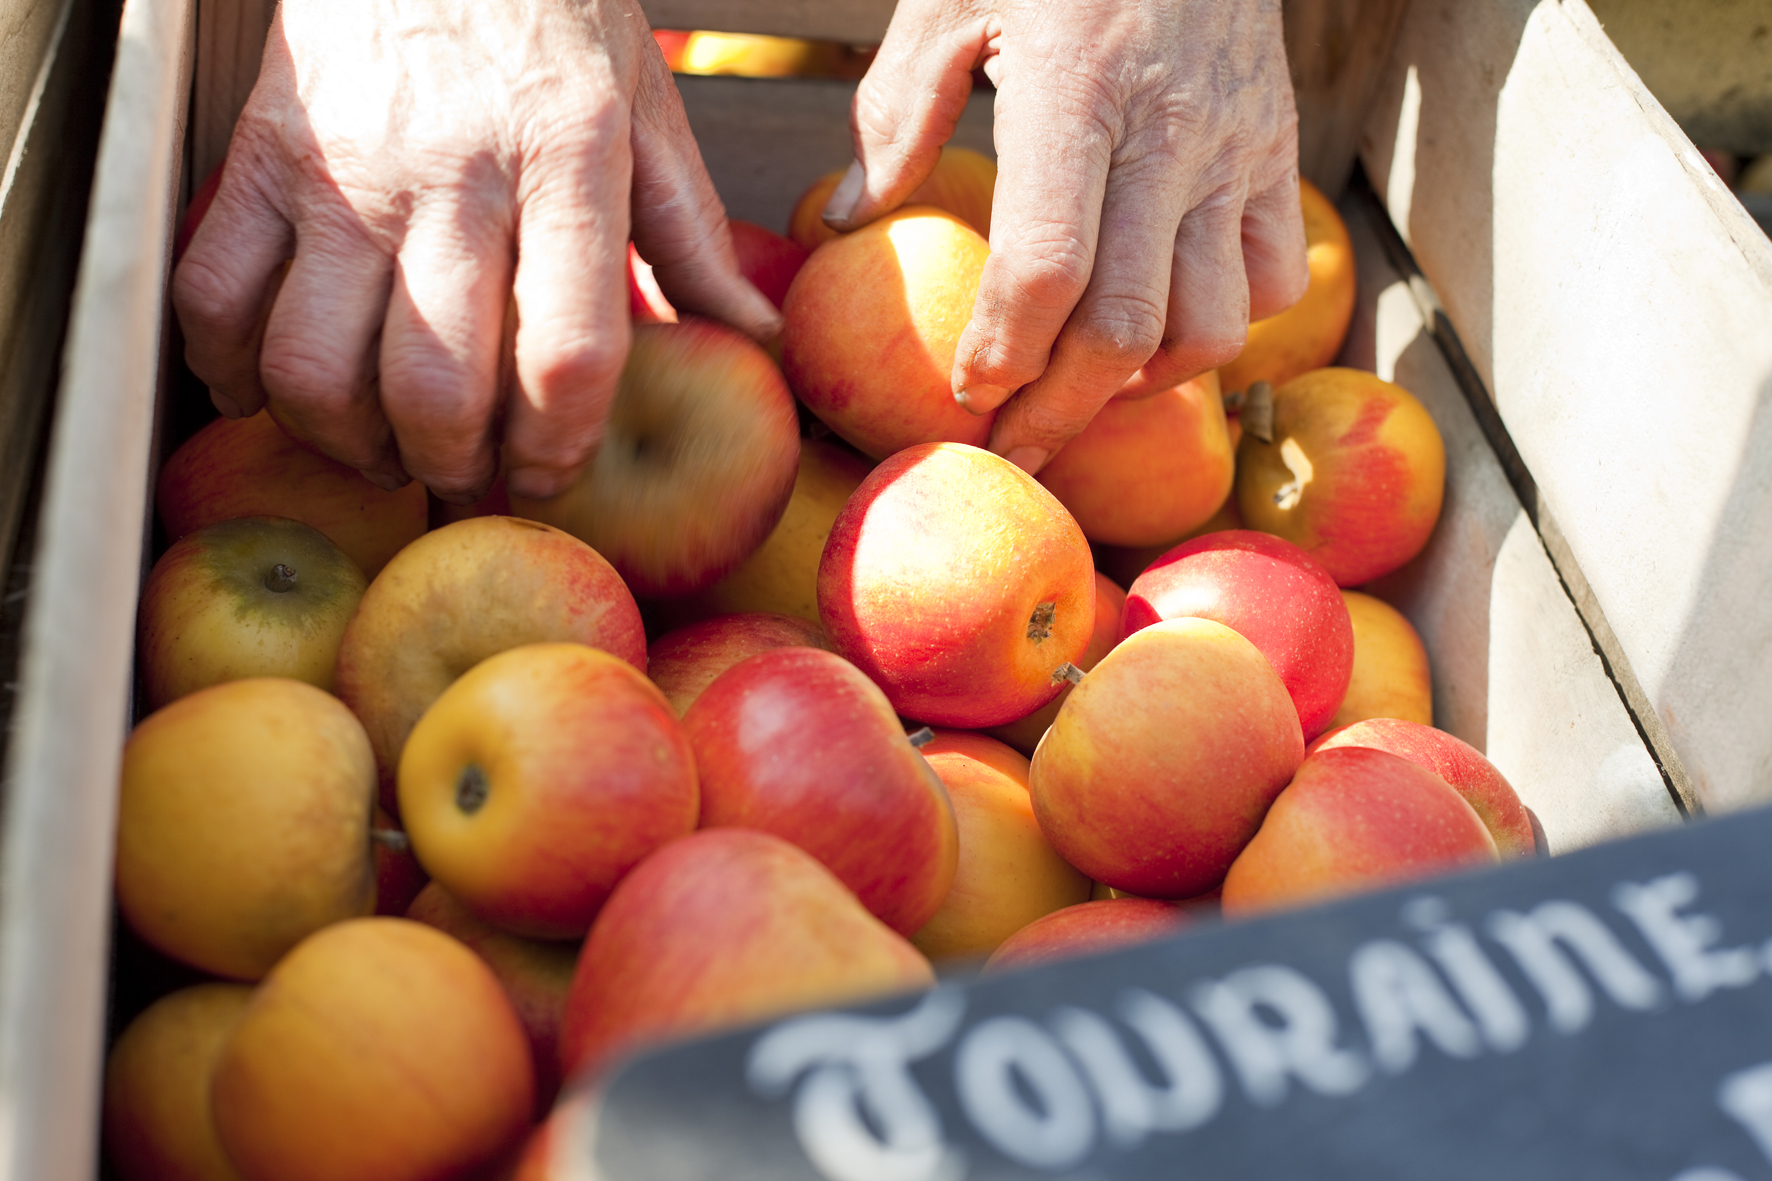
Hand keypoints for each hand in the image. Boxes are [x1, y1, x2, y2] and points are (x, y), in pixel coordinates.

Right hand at [172, 0, 778, 502]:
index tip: (552, 474)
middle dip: (451, 467)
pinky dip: (232, 371)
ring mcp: (343, 170)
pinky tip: (274, 395)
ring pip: (315, 362)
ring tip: (383, 450)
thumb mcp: (648, 111)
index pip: (567, 350)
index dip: (559, 445)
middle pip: (434, 384)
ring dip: (347, 441)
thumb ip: (694, 235)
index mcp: (567, 161)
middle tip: (467, 479)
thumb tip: (757, 338)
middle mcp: (452, 173)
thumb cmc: (555, 17)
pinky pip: (216, 295)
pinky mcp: (260, 156)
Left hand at [824, 0, 1306, 473]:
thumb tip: (847, 219)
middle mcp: (1171, 135)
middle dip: (1063, 410)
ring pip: (1215, 325)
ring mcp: (1237, 151)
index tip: (967, 393)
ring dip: (1142, 384)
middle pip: (1128, 328)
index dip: (1004, 353)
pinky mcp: (1277, 155)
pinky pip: (1274, 281)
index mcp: (1078, 92)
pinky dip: (1221, 328)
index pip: (1048, 269)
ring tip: (1081, 394)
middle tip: (1013, 448)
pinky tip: (1158, 326)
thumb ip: (897, 110)